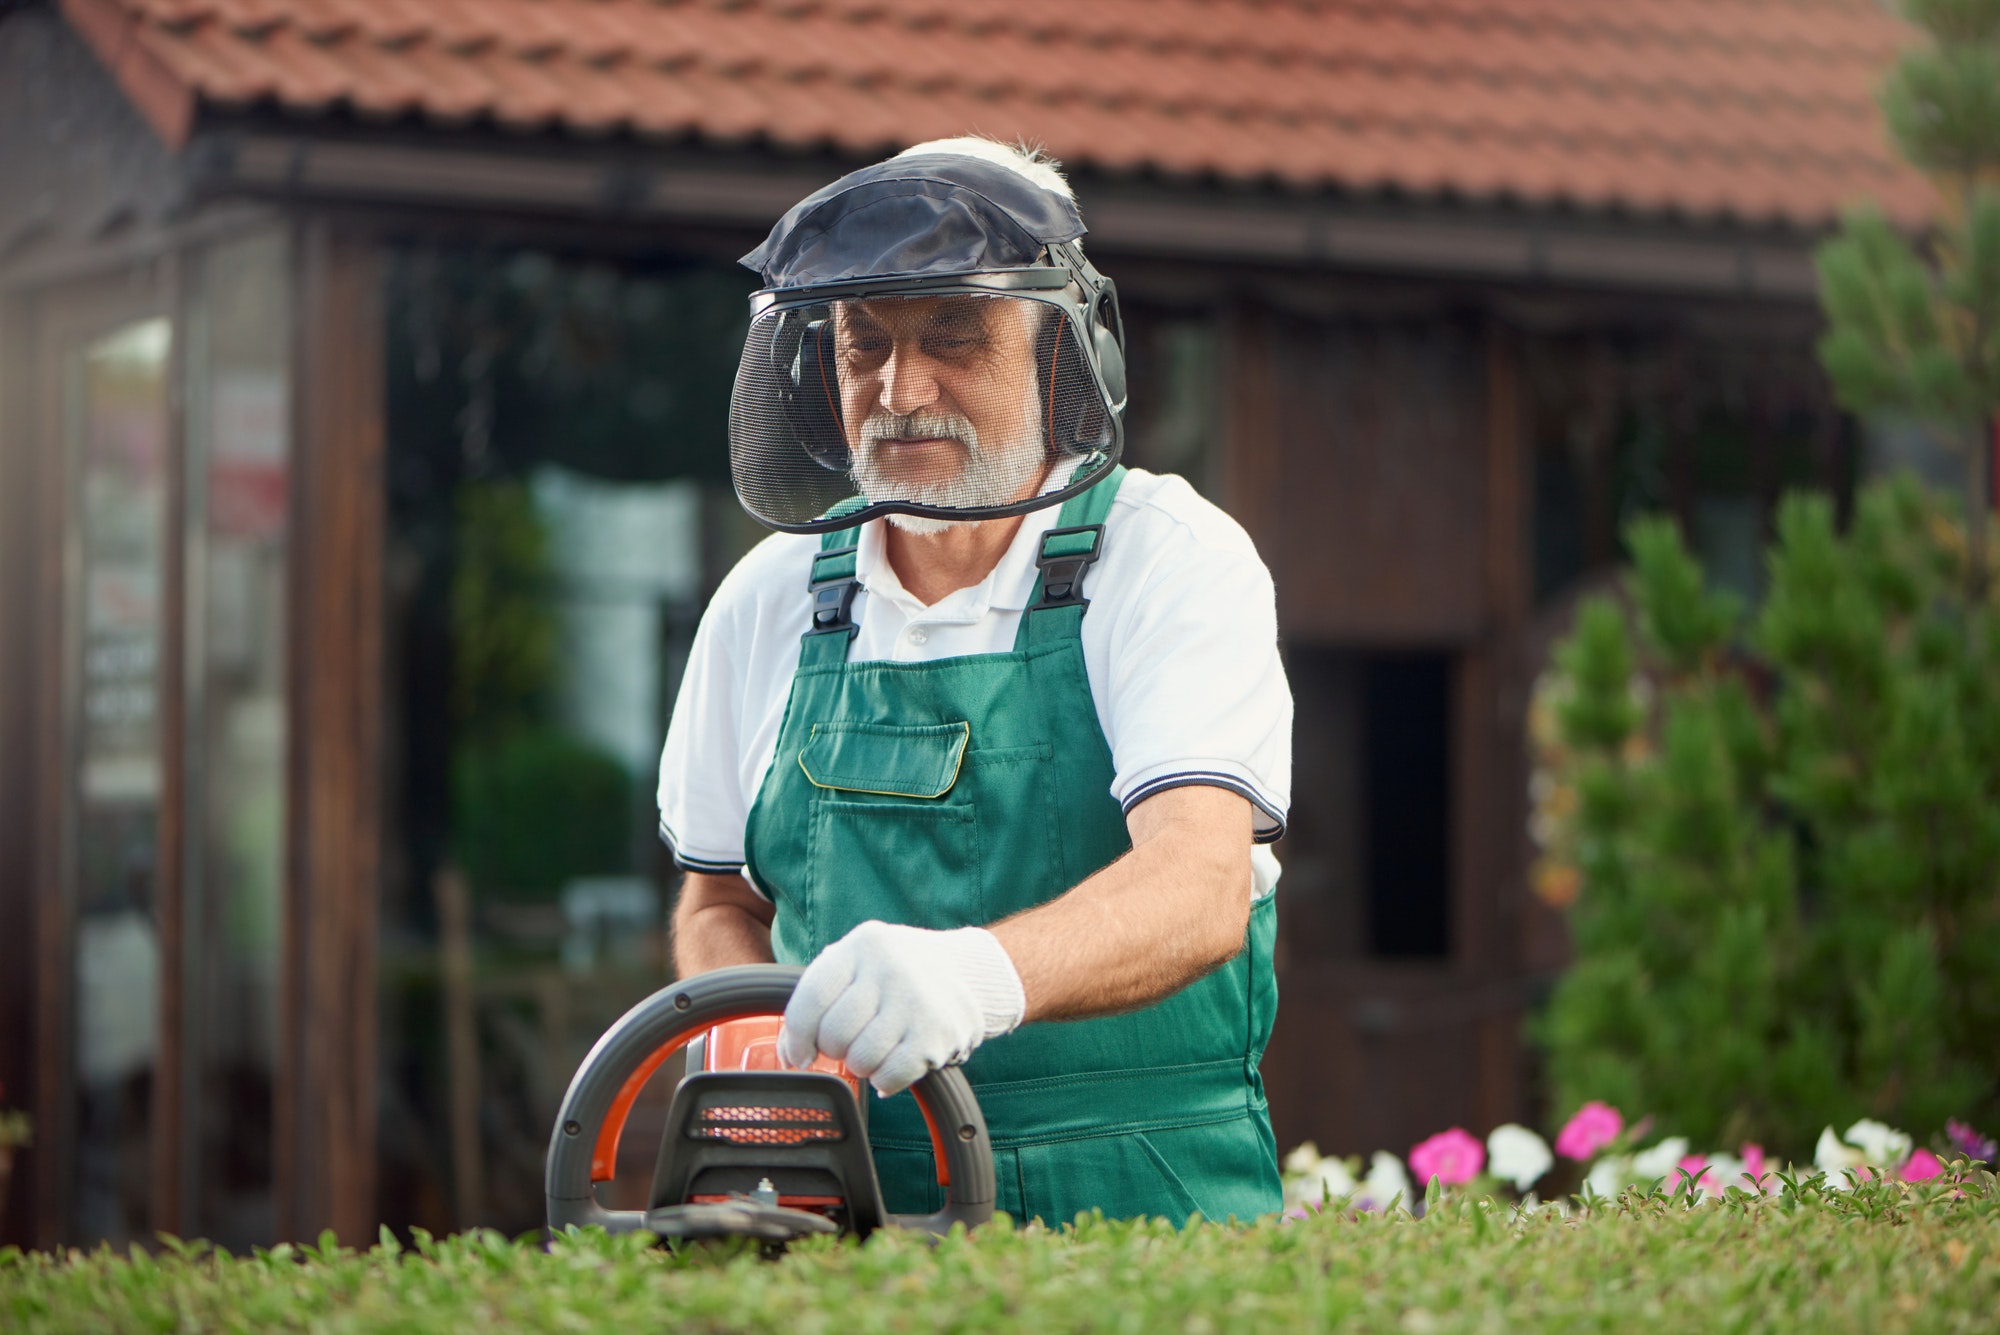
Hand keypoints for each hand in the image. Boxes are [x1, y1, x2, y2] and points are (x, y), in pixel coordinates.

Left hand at [778, 920, 1025, 1095]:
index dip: (798, 1036)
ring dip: (863, 1065)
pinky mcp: (937, 1034)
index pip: (811, 998)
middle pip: (834, 1034)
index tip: (801, 1053)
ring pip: (860, 1060)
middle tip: (853, 1043)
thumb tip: (790, 1052)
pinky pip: (889, 1076)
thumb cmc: (901, 973)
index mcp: (862, 945)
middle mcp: (889, 968)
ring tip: (879, 1049)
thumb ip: (822, 996)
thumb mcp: (861, 963)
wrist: (973, 972)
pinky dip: (886, 1080)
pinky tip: (897, 1062)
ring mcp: (916, 1000)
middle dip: (836, 1049)